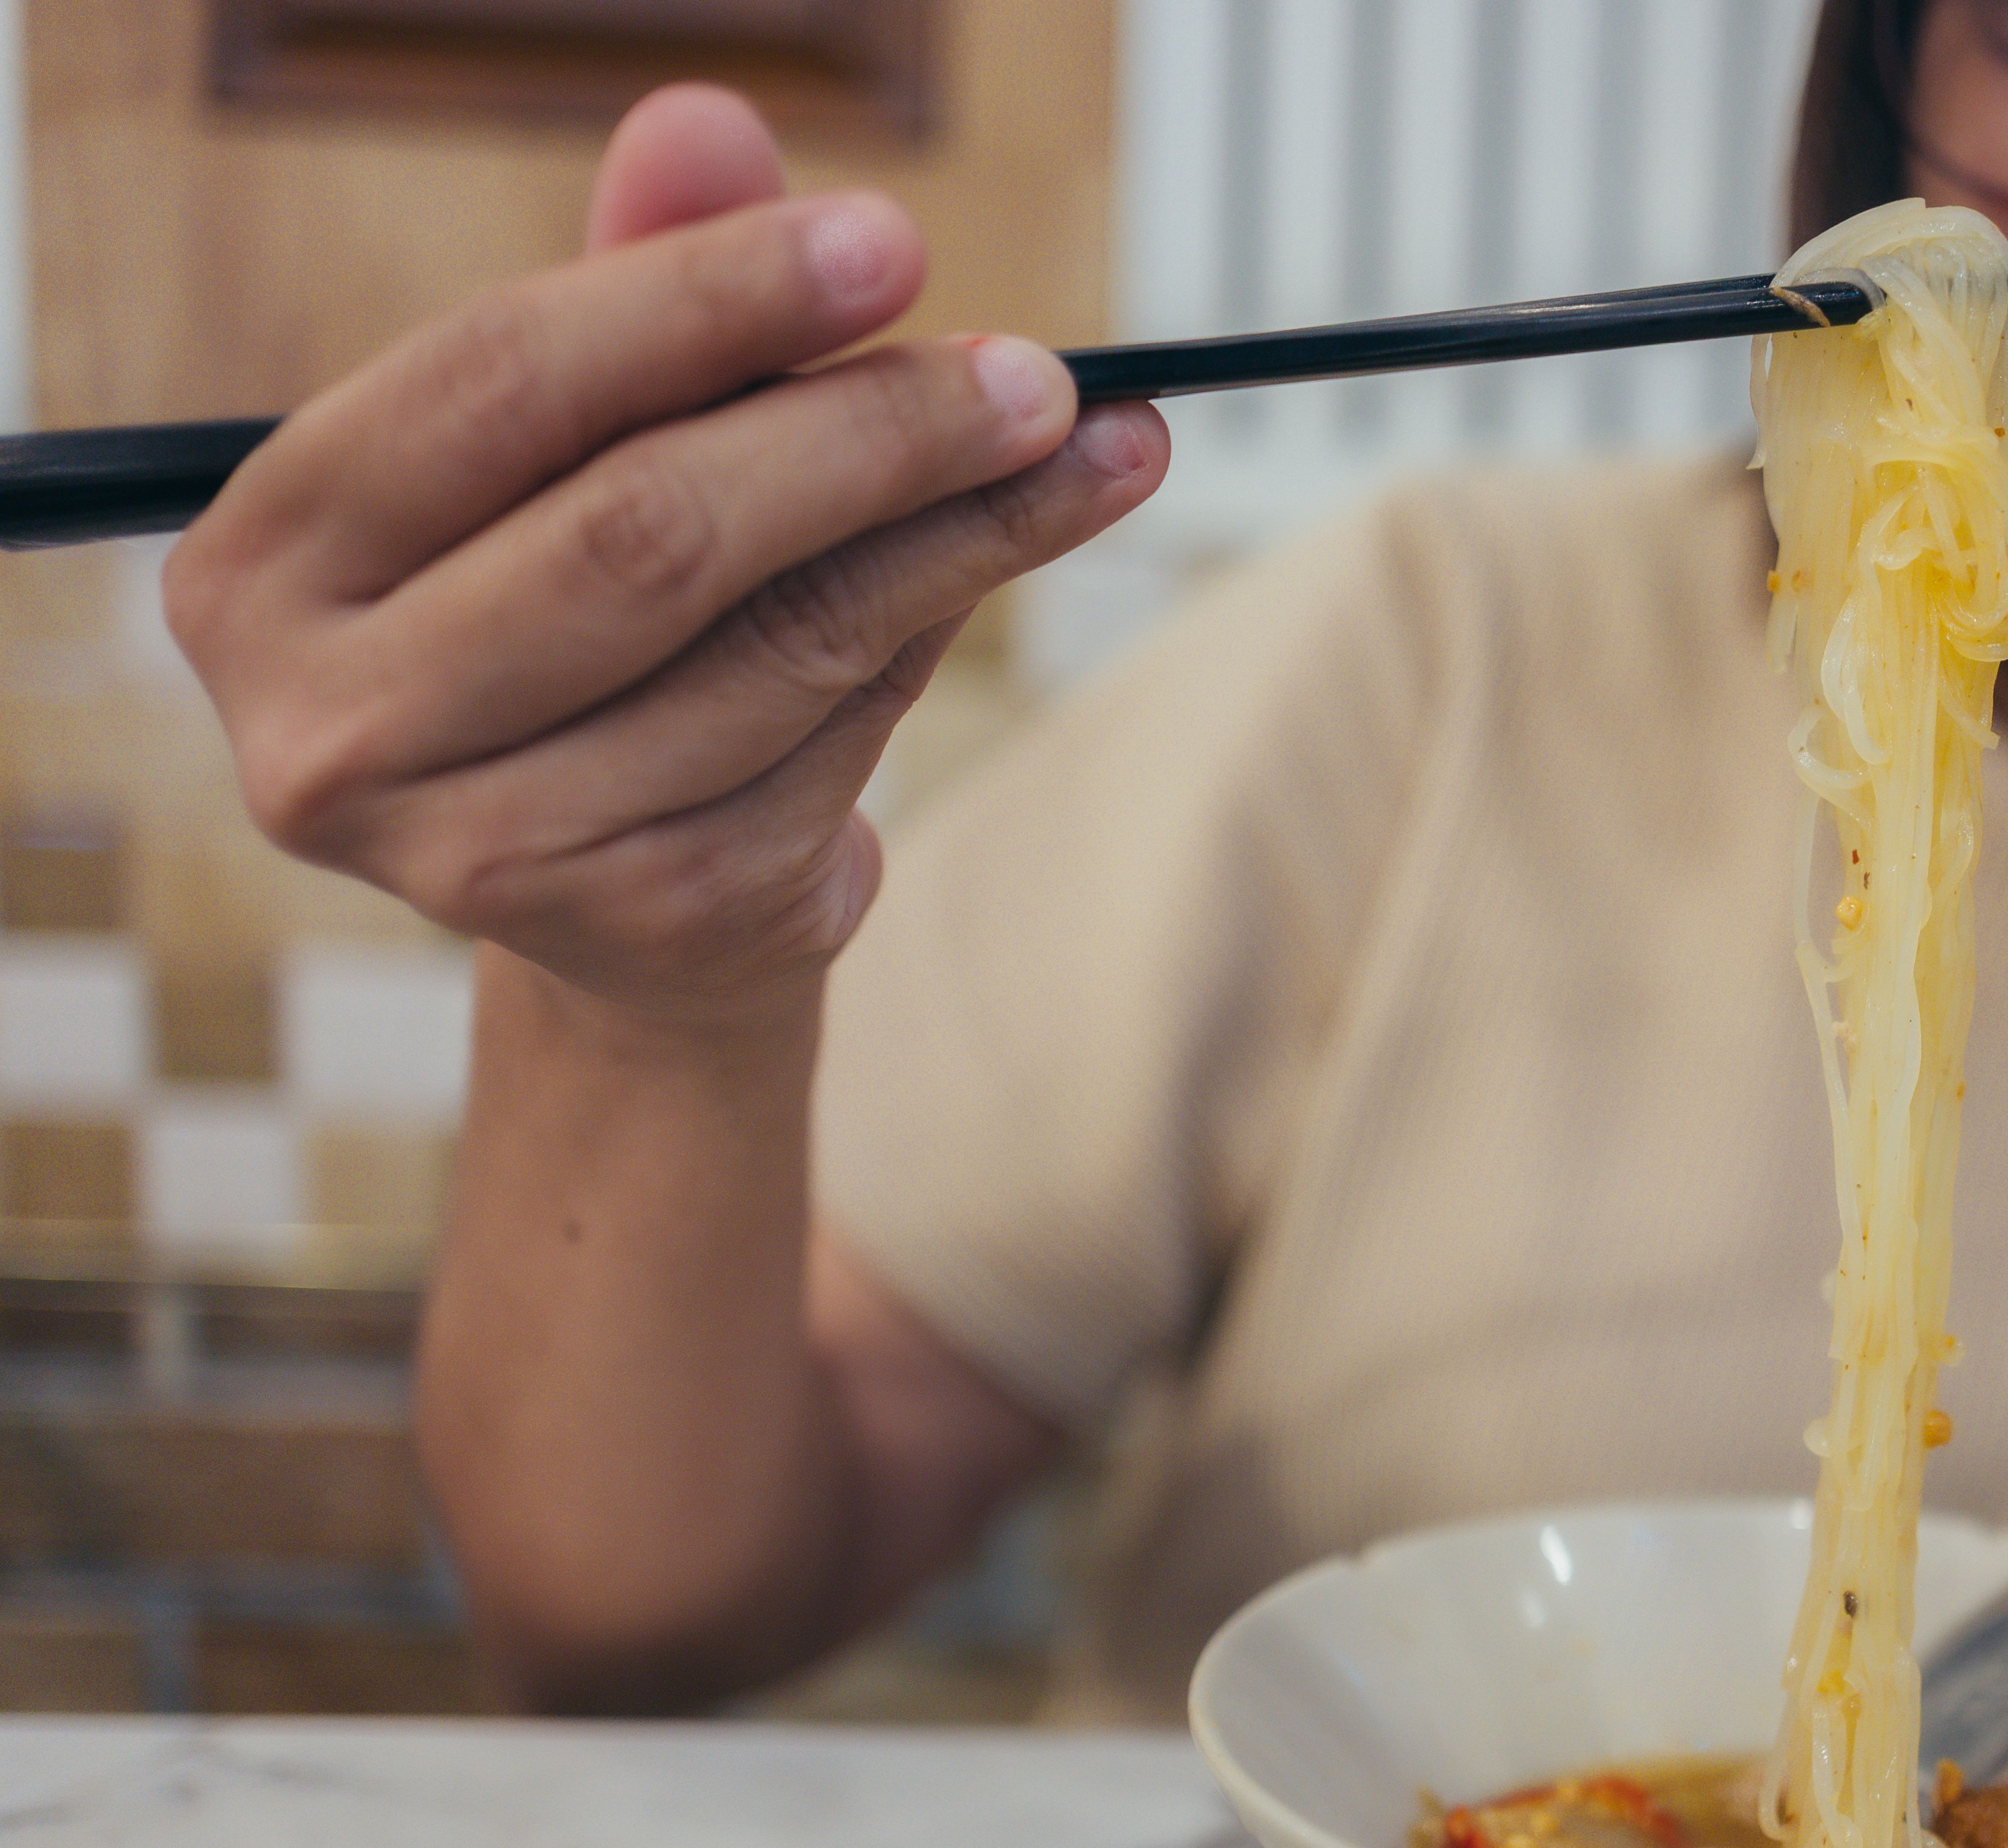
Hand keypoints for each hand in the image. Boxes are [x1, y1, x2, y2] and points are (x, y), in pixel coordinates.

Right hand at [167, 84, 1167, 1032]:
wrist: (616, 890)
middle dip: (870, 430)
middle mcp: (333, 723)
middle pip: (649, 527)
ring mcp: (480, 850)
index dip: (708, 296)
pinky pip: (834, 742)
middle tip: (1038, 373)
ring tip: (1093, 449)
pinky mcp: (641, 920)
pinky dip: (932, 639)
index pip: (501, 377)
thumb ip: (637, 282)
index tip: (894, 241)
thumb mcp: (588, 442)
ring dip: (961, 532)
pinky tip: (998, 568)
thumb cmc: (583, 610)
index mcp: (268, 560)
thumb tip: (708, 119)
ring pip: (776, 641)